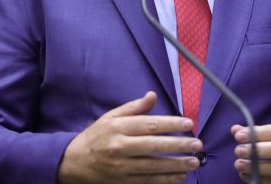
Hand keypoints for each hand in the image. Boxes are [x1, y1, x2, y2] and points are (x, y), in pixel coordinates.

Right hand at [58, 91, 202, 183]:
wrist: (73, 163)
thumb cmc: (96, 136)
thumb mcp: (110, 117)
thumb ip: (133, 108)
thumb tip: (152, 95)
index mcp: (118, 127)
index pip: (149, 124)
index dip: (171, 124)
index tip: (189, 123)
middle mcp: (120, 146)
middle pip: (154, 145)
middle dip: (178, 145)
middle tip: (197, 144)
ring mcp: (121, 166)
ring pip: (153, 166)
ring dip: (176, 164)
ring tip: (194, 162)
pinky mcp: (123, 181)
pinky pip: (148, 181)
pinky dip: (165, 179)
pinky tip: (179, 176)